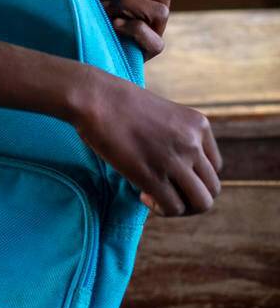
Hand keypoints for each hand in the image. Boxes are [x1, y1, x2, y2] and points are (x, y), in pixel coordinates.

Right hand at [71, 71, 220, 216]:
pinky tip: (142, 195)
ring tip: (157, 199)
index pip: (213, 166)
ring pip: (201, 203)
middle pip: (212, 188)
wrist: (95, 98)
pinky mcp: (153, 176)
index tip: (169, 174)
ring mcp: (175, 160)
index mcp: (199, 125)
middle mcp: (193, 143)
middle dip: (190, 196)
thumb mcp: (160, 112)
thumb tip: (167, 157)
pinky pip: (173, 207)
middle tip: (165, 192)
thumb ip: (173, 134)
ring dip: (182, 208)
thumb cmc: (117, 101)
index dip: (192, 176)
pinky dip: (160, 209)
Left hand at [95, 0, 171, 57]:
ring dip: (128, 3)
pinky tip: (114, 24)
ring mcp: (158, 31)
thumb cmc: (99, 16)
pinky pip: (153, 40)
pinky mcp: (152, 50)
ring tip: (104, 7)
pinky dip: (134, 28)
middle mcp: (160, 12)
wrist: (97, 50)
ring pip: (160, 11)